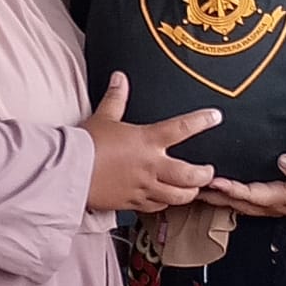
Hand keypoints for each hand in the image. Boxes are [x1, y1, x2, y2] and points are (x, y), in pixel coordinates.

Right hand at [82, 72, 218, 212]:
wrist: (69, 172)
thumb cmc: (86, 144)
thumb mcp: (103, 117)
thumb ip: (116, 98)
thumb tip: (119, 78)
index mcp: (147, 141)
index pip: (182, 128)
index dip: (202, 121)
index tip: (216, 117)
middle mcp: (151, 166)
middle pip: (191, 176)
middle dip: (204, 174)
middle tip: (208, 171)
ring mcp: (143, 187)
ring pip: (178, 196)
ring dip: (189, 193)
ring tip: (192, 189)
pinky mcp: (132, 203)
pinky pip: (156, 207)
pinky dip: (164, 203)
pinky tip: (165, 199)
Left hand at [202, 156, 285, 222]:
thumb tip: (282, 160)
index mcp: (281, 199)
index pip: (247, 194)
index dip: (227, 189)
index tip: (208, 181)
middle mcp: (275, 204)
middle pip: (237, 204)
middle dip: (214, 198)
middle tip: (189, 191)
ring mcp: (279, 204)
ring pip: (242, 204)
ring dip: (221, 199)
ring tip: (200, 191)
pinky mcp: (284, 198)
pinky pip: (253, 199)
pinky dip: (237, 196)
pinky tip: (229, 189)